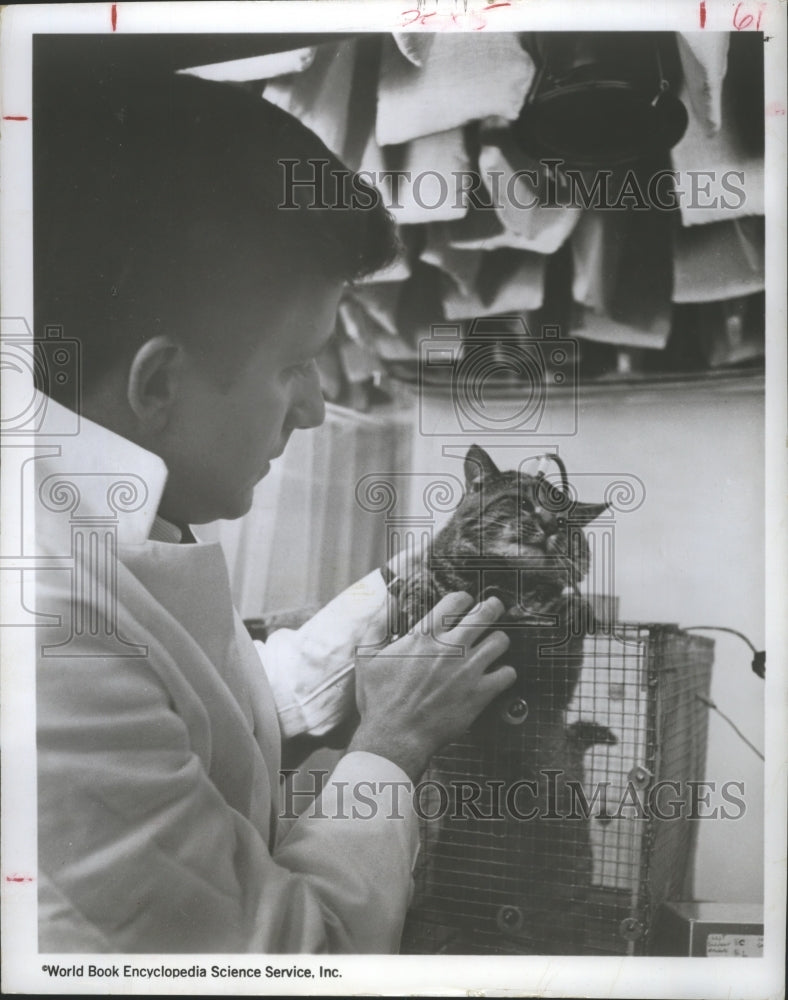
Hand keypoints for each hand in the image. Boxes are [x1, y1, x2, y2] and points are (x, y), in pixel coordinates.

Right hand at [346, 592, 515, 780]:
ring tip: (495, 643)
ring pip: (500, 640)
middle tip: (495, 606)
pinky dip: (505, 672)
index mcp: (425, 636)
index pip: (455, 601)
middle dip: (493, 606)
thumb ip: (375, 629)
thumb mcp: (367, 659)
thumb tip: (384, 606)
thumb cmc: (380, 701)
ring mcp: (468, 669)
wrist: (395, 737)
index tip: (465, 602)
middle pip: (485, 613)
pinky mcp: (480, 693)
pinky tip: (499, 674)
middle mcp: (451, 647)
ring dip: (498, 640)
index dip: (464, 598)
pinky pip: (507, 674)